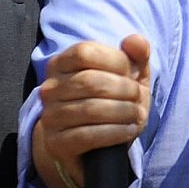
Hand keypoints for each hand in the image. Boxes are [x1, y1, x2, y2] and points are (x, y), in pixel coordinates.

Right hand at [31, 35, 152, 187]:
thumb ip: (136, 55)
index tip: (133, 74)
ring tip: (137, 115)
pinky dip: (115, 132)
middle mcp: (49, 88)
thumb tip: (135, 40)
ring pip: (90, 109)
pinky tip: (129, 130)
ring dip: (123, 112)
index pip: (85, 53)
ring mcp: (50, 116)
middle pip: (90, 81)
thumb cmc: (111, 103)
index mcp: (61, 64)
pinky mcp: (55, 143)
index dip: (116, 61)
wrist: (90, 147)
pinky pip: (87, 135)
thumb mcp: (128, 78)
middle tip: (139, 98)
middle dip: (123, 89)